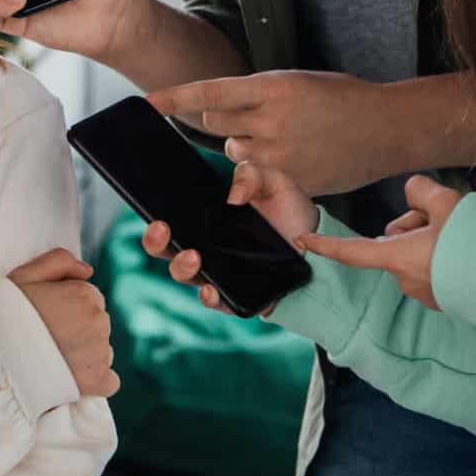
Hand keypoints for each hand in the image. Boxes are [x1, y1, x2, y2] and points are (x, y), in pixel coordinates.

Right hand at [9, 248, 119, 398]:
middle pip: (96, 324)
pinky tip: (69, 379)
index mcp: (85, 293)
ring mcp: (101, 352)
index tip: (45, 318)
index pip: (88, 298)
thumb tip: (87, 271)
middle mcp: (99, 320)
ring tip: (52, 360)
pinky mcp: (98, 381)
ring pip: (101, 352)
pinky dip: (93, 382)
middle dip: (77, 330)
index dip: (66, 308)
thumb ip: (58, 260)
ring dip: (84, 356)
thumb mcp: (23, 275)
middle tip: (46, 340)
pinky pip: (108, 381)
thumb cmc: (4, 315)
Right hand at [141, 161, 318, 314]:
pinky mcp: (236, 296)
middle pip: (166, 250)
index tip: (155, 213)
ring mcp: (219, 273)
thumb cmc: (291, 213)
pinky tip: (210, 290)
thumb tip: (231, 196)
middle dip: (155, 242)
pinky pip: (215, 302)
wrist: (320, 247)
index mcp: (207, 221)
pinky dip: (208, 298)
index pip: (171, 221)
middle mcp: (206, 247)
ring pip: (185, 276)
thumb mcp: (275, 182)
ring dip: (181, 267)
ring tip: (195, 256)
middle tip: (162, 229)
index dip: (155, 219)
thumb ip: (251, 174)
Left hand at [145, 71, 392, 195]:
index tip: (148, 103)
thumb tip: (220, 109)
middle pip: (213, 125)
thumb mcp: (296, 82)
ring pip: (233, 151)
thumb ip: (257, 95)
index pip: (210, 92)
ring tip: (282, 137)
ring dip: (245, 145)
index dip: (175, 97)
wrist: (386, 128)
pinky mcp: (290, 181)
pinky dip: (265, 167)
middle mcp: (270, 121)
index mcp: (271, 87)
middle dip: (224, 122)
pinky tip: (295, 156)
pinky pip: (255, 175)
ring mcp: (279, 155)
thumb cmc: (341, 98)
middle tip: (255, 118)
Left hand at [294, 175, 462, 309]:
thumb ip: (421, 191)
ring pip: (417, 253)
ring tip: (464, 237)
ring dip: (433, 240)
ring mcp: (429, 294)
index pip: (352, 251)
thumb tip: (414, 192)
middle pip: (395, 241)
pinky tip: (471, 253)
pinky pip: (436, 268)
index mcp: (399, 259)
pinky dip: (447, 257)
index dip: (325, 245)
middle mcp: (407, 281)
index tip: (302, 242)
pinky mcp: (449, 300)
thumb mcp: (447, 202)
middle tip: (445, 219)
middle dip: (414, 226)